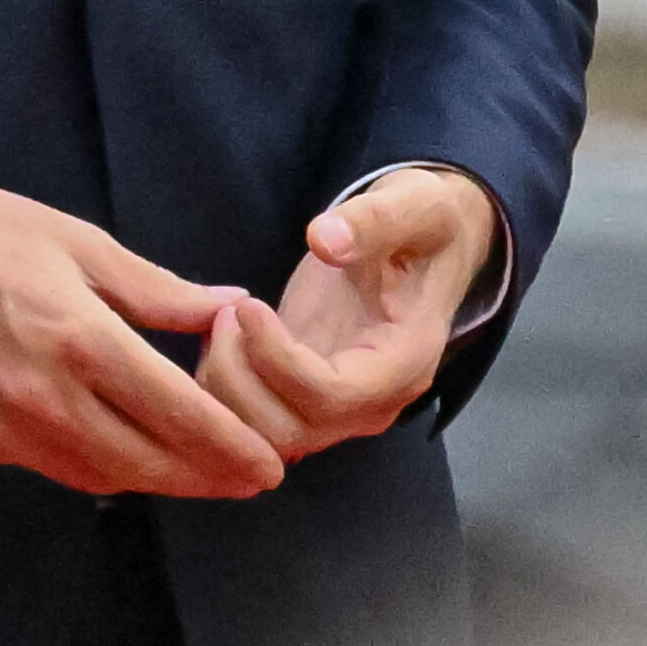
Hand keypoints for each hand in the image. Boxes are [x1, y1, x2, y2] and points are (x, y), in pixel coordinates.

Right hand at [0, 159, 283, 500]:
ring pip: (102, 477)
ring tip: (204, 472)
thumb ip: (156, 288)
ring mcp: (5, 430)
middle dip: (208, 478)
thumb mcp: (76, 240)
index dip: (231, 447)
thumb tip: (230, 307)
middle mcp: (45, 399)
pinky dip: (102, 470)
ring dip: (159, 481)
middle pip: (148, 464)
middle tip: (255, 478)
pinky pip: (56, 469)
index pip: (178, 415)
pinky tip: (129, 455)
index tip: (271, 463)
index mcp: (80, 339)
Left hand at [197, 168, 495, 463]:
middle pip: (290, 433)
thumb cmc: (423, 227)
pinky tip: (221, 335)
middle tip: (226, 313)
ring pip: (262, 439)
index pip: (332, 397)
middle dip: (241, 377)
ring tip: (221, 320)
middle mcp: (370, 404)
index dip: (278, 359)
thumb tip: (323, 240)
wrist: (425, 250)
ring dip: (225, 386)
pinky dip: (222, 389)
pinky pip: (252, 423)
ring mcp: (335, 408)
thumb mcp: (415, 206)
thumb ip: (374, 221)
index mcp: (404, 365)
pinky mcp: (304, 397)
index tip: (248, 306)